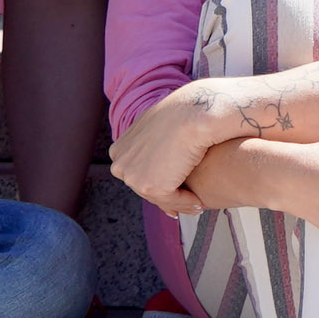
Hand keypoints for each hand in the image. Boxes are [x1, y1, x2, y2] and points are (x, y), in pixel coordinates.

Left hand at [108, 80, 225, 215]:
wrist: (194, 114)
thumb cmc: (181, 114)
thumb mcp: (156, 127)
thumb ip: (150, 143)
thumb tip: (156, 154)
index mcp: (119, 150)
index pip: (138, 174)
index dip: (158, 183)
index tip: (173, 191)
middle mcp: (120, 164)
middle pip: (145, 188)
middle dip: (167, 196)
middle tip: (188, 202)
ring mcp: (133, 177)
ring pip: (158, 197)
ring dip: (179, 202)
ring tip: (197, 203)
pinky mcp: (151, 187)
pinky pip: (172, 201)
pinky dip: (187, 203)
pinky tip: (200, 201)